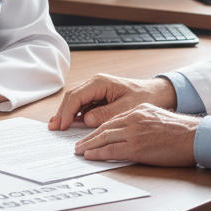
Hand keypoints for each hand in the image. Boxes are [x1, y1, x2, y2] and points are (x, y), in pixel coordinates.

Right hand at [48, 73, 176, 130]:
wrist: (157, 93)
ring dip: (66, 113)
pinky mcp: (99, 97)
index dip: (67, 112)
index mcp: (101, 82)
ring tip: (57, 127)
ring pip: (75, 101)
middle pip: (72, 97)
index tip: (62, 126)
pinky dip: (75, 114)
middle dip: (62, 112)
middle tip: (53, 128)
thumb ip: (105, 114)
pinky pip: (83, 105)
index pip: (77, 96)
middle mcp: (96, 83)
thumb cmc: (145, 97)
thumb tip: (86, 120)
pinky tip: (69, 124)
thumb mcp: (126, 108)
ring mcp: (96, 90)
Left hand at [73, 104, 198, 165]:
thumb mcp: (159, 118)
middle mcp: (133, 119)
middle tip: (78, 143)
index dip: (100, 127)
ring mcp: (133, 133)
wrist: (194, 137)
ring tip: (79, 150)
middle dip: (89, 135)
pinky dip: (97, 153)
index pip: (113, 119)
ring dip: (89, 144)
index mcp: (139, 111)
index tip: (91, 133)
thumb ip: (144, 121)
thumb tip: (135, 132)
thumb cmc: (182, 132)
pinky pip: (110, 150)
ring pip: (104, 137)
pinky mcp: (136, 147)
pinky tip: (90, 155)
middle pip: (104, 127)